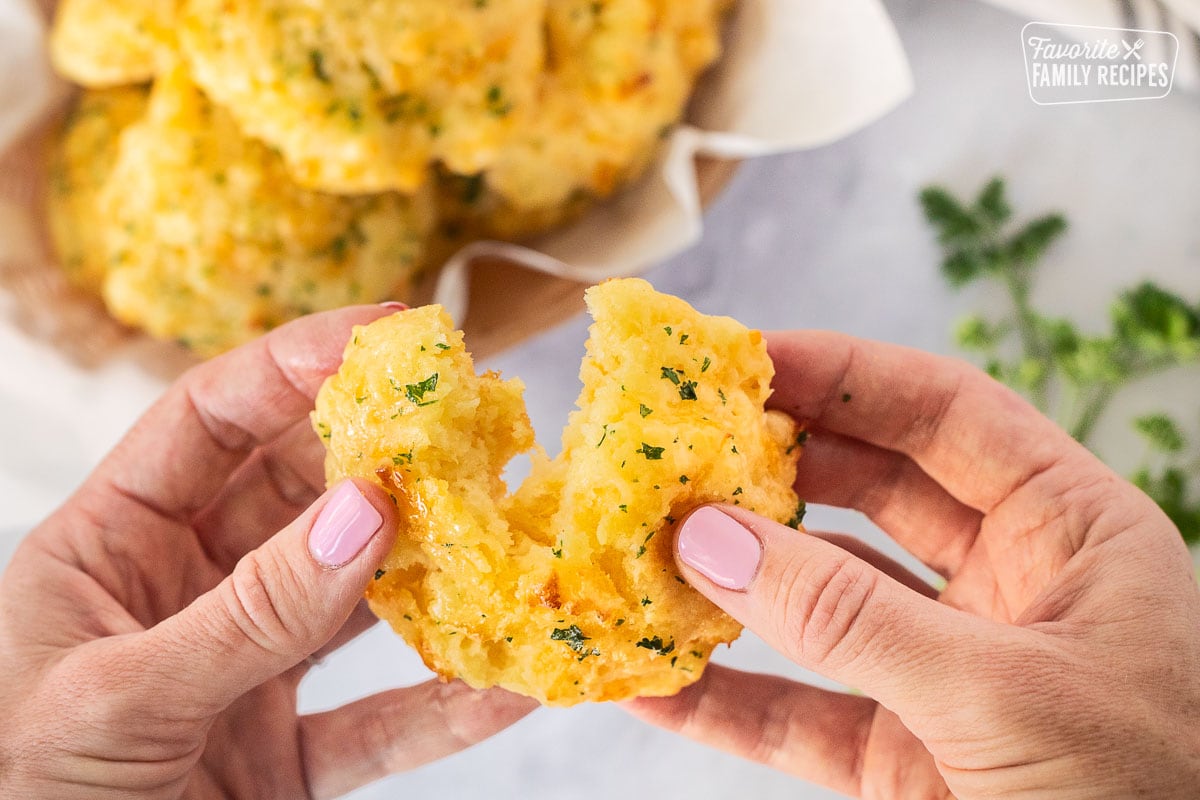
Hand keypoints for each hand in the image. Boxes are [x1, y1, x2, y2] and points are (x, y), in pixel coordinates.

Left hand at [0, 307, 534, 798]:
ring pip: (350, 602)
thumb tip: (366, 510)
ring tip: (500, 540)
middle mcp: (182, 595)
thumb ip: (247, 612)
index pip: (207, 421)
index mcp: (108, 550)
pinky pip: (377, 723)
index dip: (292, 366)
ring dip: (426, 577)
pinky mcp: (283, 759)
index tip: (384, 334)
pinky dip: (441, 709)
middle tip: (464, 427)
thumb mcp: (119, 698)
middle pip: (296, 496)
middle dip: (378, 461)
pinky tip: (504, 686)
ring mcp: (240, 674)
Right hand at [627, 331, 1199, 797]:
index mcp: (1072, 532)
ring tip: (647, 548)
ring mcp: (948, 672)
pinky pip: (801, 716)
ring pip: (822, 601)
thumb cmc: (1144, 798)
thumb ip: (852, 618)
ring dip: (736, 582)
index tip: (744, 358)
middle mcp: (1007, 586)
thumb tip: (711, 539)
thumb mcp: (1002, 692)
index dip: (846, 374)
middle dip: (774, 467)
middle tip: (680, 445)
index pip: (947, 415)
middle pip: (870, 492)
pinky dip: (727, 704)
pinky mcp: (904, 757)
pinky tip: (654, 682)